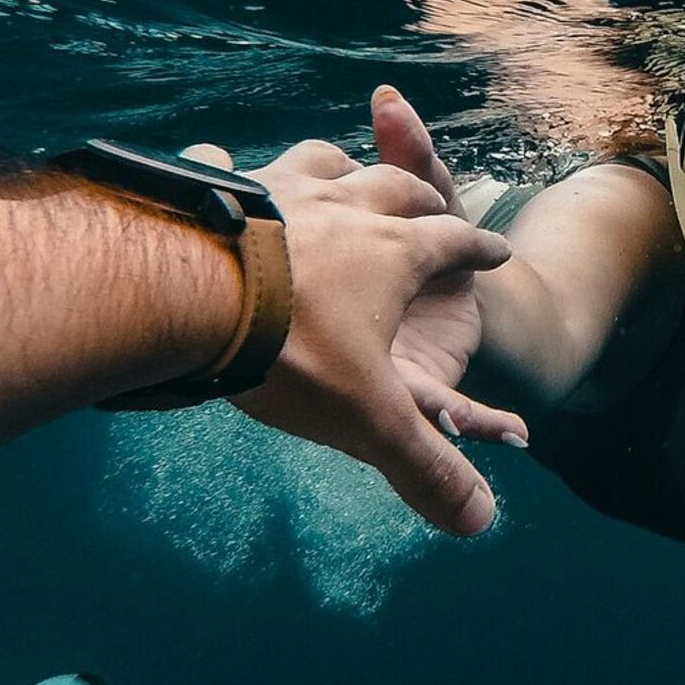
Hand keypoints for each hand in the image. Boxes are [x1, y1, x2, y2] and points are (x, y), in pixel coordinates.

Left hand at [180, 115, 511, 535]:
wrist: (186, 293)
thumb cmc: (291, 352)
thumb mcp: (369, 420)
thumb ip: (424, 466)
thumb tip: (481, 522)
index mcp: (393, 254)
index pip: (454, 244)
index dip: (479, 249)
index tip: (497, 252)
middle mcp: (341, 205)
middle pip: (393, 190)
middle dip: (418, 199)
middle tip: (429, 207)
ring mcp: (275, 187)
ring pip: (322, 162)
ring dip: (342, 167)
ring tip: (345, 174)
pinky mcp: (215, 186)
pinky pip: (228, 165)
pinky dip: (234, 168)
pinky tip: (223, 168)